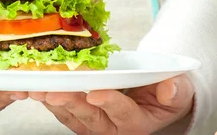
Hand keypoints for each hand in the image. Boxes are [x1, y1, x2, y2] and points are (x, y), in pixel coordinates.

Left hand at [30, 74, 193, 134]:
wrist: (153, 99)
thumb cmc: (164, 94)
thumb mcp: (178, 91)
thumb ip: (175, 90)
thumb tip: (170, 88)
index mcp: (137, 122)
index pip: (122, 111)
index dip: (109, 102)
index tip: (95, 93)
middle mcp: (113, 128)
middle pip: (90, 117)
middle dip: (71, 103)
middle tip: (54, 92)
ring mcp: (94, 125)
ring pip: (72, 116)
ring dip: (54, 102)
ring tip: (38, 89)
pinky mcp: (80, 119)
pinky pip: (63, 113)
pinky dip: (50, 100)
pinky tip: (38, 88)